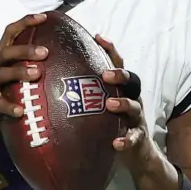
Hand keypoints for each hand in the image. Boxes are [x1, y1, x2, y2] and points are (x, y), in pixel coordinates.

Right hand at [0, 13, 49, 137]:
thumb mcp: (2, 73)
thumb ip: (19, 65)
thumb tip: (51, 61)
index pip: (9, 33)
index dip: (25, 23)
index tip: (43, 17)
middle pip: (6, 53)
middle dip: (25, 50)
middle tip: (45, 52)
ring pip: (2, 74)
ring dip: (20, 72)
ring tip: (37, 74)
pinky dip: (10, 107)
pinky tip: (21, 110)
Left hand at [95, 35, 159, 171]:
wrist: (136, 152)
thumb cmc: (111, 123)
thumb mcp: (100, 105)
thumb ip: (85, 92)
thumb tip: (51, 77)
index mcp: (121, 88)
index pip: (118, 64)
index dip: (110, 50)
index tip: (98, 37)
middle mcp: (132, 98)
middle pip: (131, 80)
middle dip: (119, 75)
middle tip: (105, 74)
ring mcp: (136, 118)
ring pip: (134, 106)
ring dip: (123, 103)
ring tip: (109, 105)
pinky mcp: (139, 137)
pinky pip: (134, 137)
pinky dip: (126, 140)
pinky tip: (116, 143)